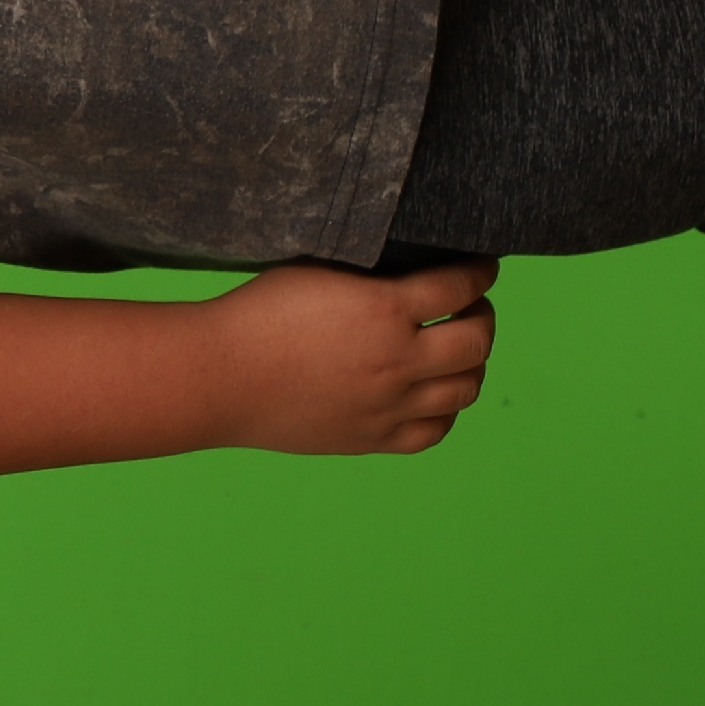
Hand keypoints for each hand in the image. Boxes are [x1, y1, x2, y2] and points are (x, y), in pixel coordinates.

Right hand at [193, 256, 498, 454]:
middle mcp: (397, 360)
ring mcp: (389, 406)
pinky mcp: (372, 438)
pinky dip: (446, 410)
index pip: (459, 286)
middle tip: (472, 307)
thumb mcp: (318, 270)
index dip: (479, 272)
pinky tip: (433, 394)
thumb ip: (370, 272)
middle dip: (483, 317)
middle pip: (477, 341)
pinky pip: (435, 430)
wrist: (221, 377)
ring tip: (456, 351)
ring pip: (466, 389)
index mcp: (384, 308)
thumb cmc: (258, 314)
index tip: (482, 267)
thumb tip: (409, 268)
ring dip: (472, 364)